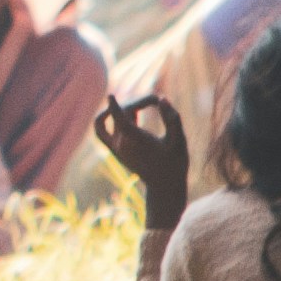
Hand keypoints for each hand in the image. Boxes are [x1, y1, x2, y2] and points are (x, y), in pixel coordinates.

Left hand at [93, 89, 190, 206]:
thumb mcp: (179, 140)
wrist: (164, 185)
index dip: (116, 108)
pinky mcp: (114, 149)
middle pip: (124, 112)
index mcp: (137, 142)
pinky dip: (105, 118)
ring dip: (120, 108)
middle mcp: (121, 144)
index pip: (121, 122)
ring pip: (110, 119)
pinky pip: (100, 131)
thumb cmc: (175, 163)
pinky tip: (118, 112)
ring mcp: (115, 148)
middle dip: (140, 102)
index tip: (110, 95)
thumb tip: (161, 98)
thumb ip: (172, 118)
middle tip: (157, 103)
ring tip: (139, 106)